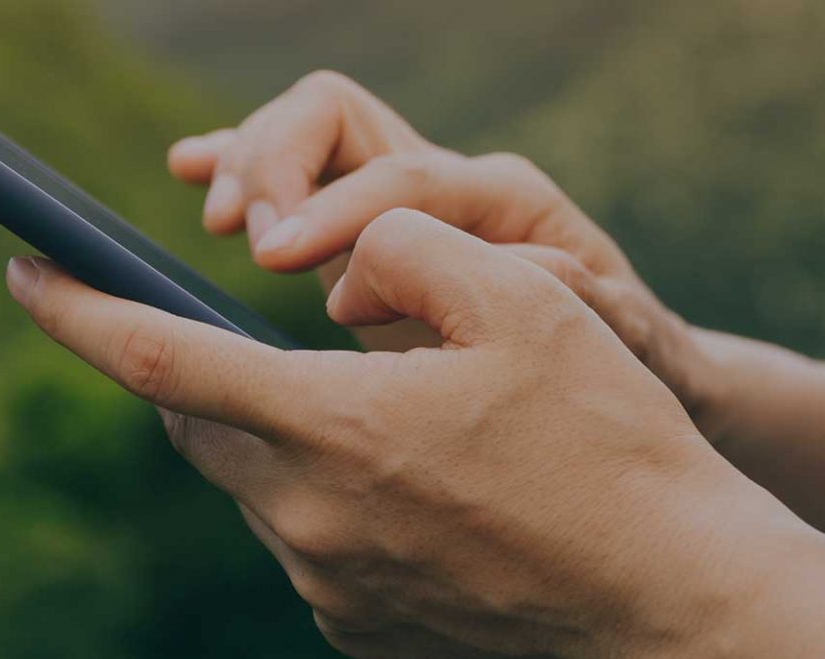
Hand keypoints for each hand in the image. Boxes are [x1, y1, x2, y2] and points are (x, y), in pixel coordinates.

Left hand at [4, 209, 817, 658]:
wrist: (675, 597)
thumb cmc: (607, 440)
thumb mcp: (522, 296)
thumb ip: (403, 247)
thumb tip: (330, 276)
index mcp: (328, 427)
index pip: (157, 358)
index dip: (76, 310)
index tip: (24, 273)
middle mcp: (303, 516)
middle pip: (198, 423)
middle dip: (203, 371)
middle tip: (243, 333)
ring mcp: (322, 584)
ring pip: (253, 481)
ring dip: (280, 435)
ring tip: (377, 414)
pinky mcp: (350, 626)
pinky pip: (302, 539)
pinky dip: (324, 496)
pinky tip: (410, 488)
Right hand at [164, 72, 714, 422]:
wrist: (634, 375)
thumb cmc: (627, 364)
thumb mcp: (612, 335)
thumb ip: (562, 296)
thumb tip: (483, 270)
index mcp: (498, 199)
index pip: (391, 170)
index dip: (326, 204)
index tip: (273, 258)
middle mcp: (446, 180)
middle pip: (329, 116)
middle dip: (272, 164)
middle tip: (244, 240)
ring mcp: (401, 200)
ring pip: (302, 136)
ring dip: (247, 167)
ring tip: (214, 220)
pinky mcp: (368, 232)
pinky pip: (293, 179)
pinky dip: (238, 168)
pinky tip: (190, 170)